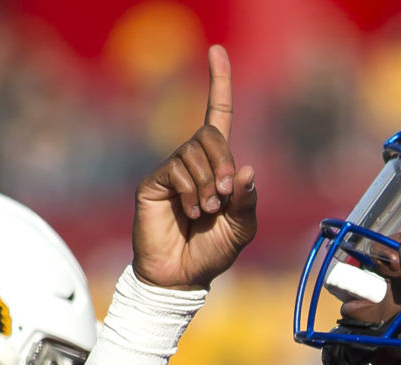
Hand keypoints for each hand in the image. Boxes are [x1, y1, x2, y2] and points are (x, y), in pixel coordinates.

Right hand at [133, 44, 256, 289]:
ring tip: (206, 212)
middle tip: (225, 194)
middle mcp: (193, 162)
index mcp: (217, 167)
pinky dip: (191, 192)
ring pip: (194, 153)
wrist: (180, 278)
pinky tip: (192, 213)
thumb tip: (246, 170)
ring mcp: (171, 171)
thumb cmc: (211, 254)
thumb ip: (247, 201)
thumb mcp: (240, 229)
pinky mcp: (153, 183)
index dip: (219, 84)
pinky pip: (177, 170)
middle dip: (223, 162)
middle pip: (210, 134)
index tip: (216, 50)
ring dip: (208, 184)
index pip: (218, 116)